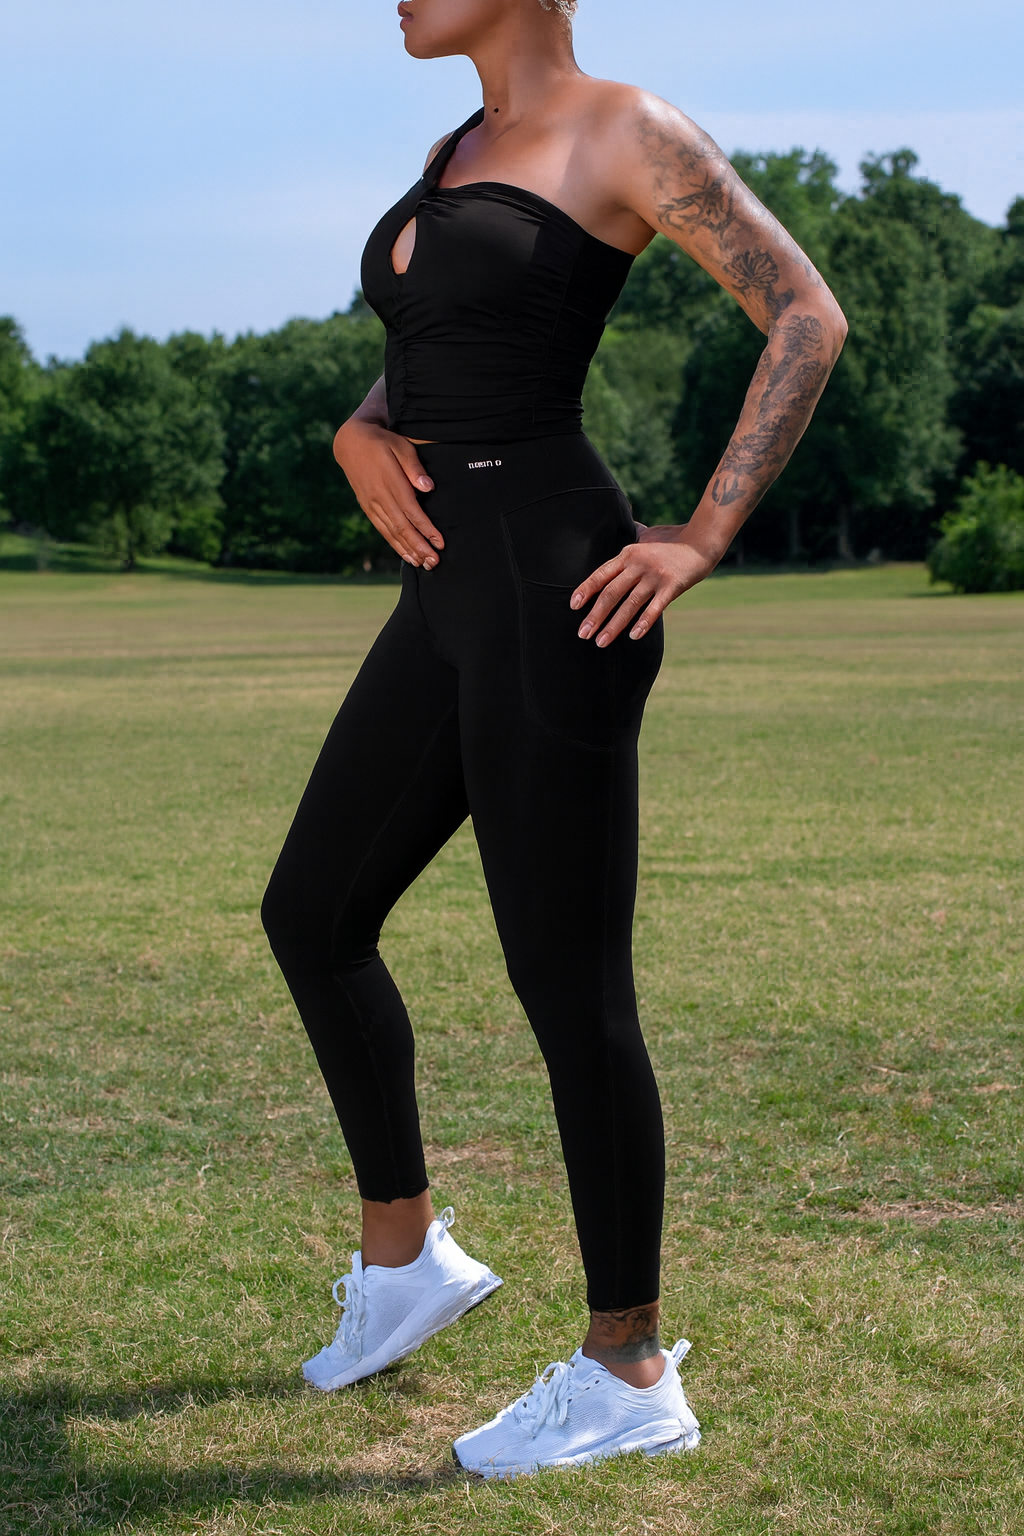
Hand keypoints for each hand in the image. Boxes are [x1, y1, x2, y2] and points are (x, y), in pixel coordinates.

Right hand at [333, 418, 442, 567]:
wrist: (351, 443)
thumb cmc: (382, 442)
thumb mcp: (401, 446)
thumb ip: (414, 467)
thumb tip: (428, 487)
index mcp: (390, 481)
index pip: (411, 511)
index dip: (426, 529)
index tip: (440, 542)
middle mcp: (379, 497)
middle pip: (402, 527)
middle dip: (419, 547)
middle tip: (434, 562)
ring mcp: (371, 505)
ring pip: (391, 533)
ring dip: (408, 550)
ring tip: (423, 564)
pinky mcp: (368, 508)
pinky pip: (383, 530)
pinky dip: (395, 545)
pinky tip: (406, 555)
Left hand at [570, 523, 720, 644]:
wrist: (702, 539)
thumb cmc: (672, 539)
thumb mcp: (646, 536)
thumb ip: (631, 540)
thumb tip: (619, 527)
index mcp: (628, 553)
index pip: (601, 574)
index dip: (586, 590)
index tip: (573, 606)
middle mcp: (639, 564)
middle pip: (611, 593)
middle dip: (595, 615)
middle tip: (582, 634)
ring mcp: (655, 575)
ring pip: (630, 604)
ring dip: (613, 626)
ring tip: (600, 642)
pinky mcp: (672, 586)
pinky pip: (655, 608)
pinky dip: (644, 623)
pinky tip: (633, 636)